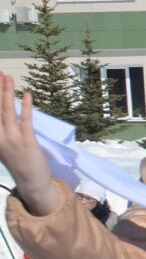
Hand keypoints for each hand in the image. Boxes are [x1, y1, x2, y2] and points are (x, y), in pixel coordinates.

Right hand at [0, 74, 61, 215]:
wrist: (31, 182)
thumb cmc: (19, 162)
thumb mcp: (3, 146)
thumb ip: (0, 131)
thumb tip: (3, 112)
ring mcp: (11, 138)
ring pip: (7, 110)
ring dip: (6, 91)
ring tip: (6, 76)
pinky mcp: (27, 141)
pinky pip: (25, 120)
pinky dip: (26, 106)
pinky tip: (27, 94)